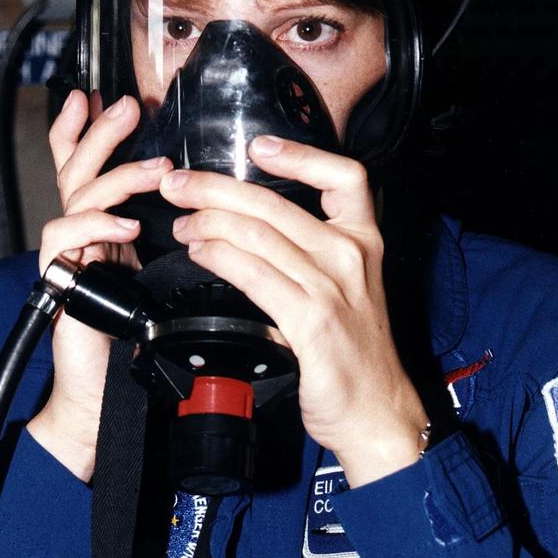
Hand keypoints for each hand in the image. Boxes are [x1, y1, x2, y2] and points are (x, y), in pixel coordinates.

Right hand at [26, 91, 172, 480]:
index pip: (96, 170)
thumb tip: (217, 209)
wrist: (106, 401)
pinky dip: (95, 224)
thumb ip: (176, 244)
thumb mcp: (166, 281)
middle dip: (101, 133)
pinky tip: (125, 225)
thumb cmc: (141, 345)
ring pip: (76, 194)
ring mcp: (70, 257)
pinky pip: (64, 240)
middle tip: (125, 106)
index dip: (95, 133)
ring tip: (155, 171)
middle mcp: (86, 236)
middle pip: (79, 168)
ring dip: (117, 176)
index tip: (110, 98)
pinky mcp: (60, 282)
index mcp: (110, 230)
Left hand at [161, 134, 428, 487]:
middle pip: (277, 204)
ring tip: (181, 223)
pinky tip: (200, 254)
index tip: (259, 145)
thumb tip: (248, 228)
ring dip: (208, 223)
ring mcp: (333, 289)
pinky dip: (220, 258)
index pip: (345, 177)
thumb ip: (311, 256)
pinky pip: (255, 276)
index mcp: (364, 242)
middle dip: (217, 188)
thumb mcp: (349, 289)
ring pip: (259, 236)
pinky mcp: (313, 322)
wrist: (378, 412)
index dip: (300, 154)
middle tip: (179, 184)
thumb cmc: (356, 354)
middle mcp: (351, 257)